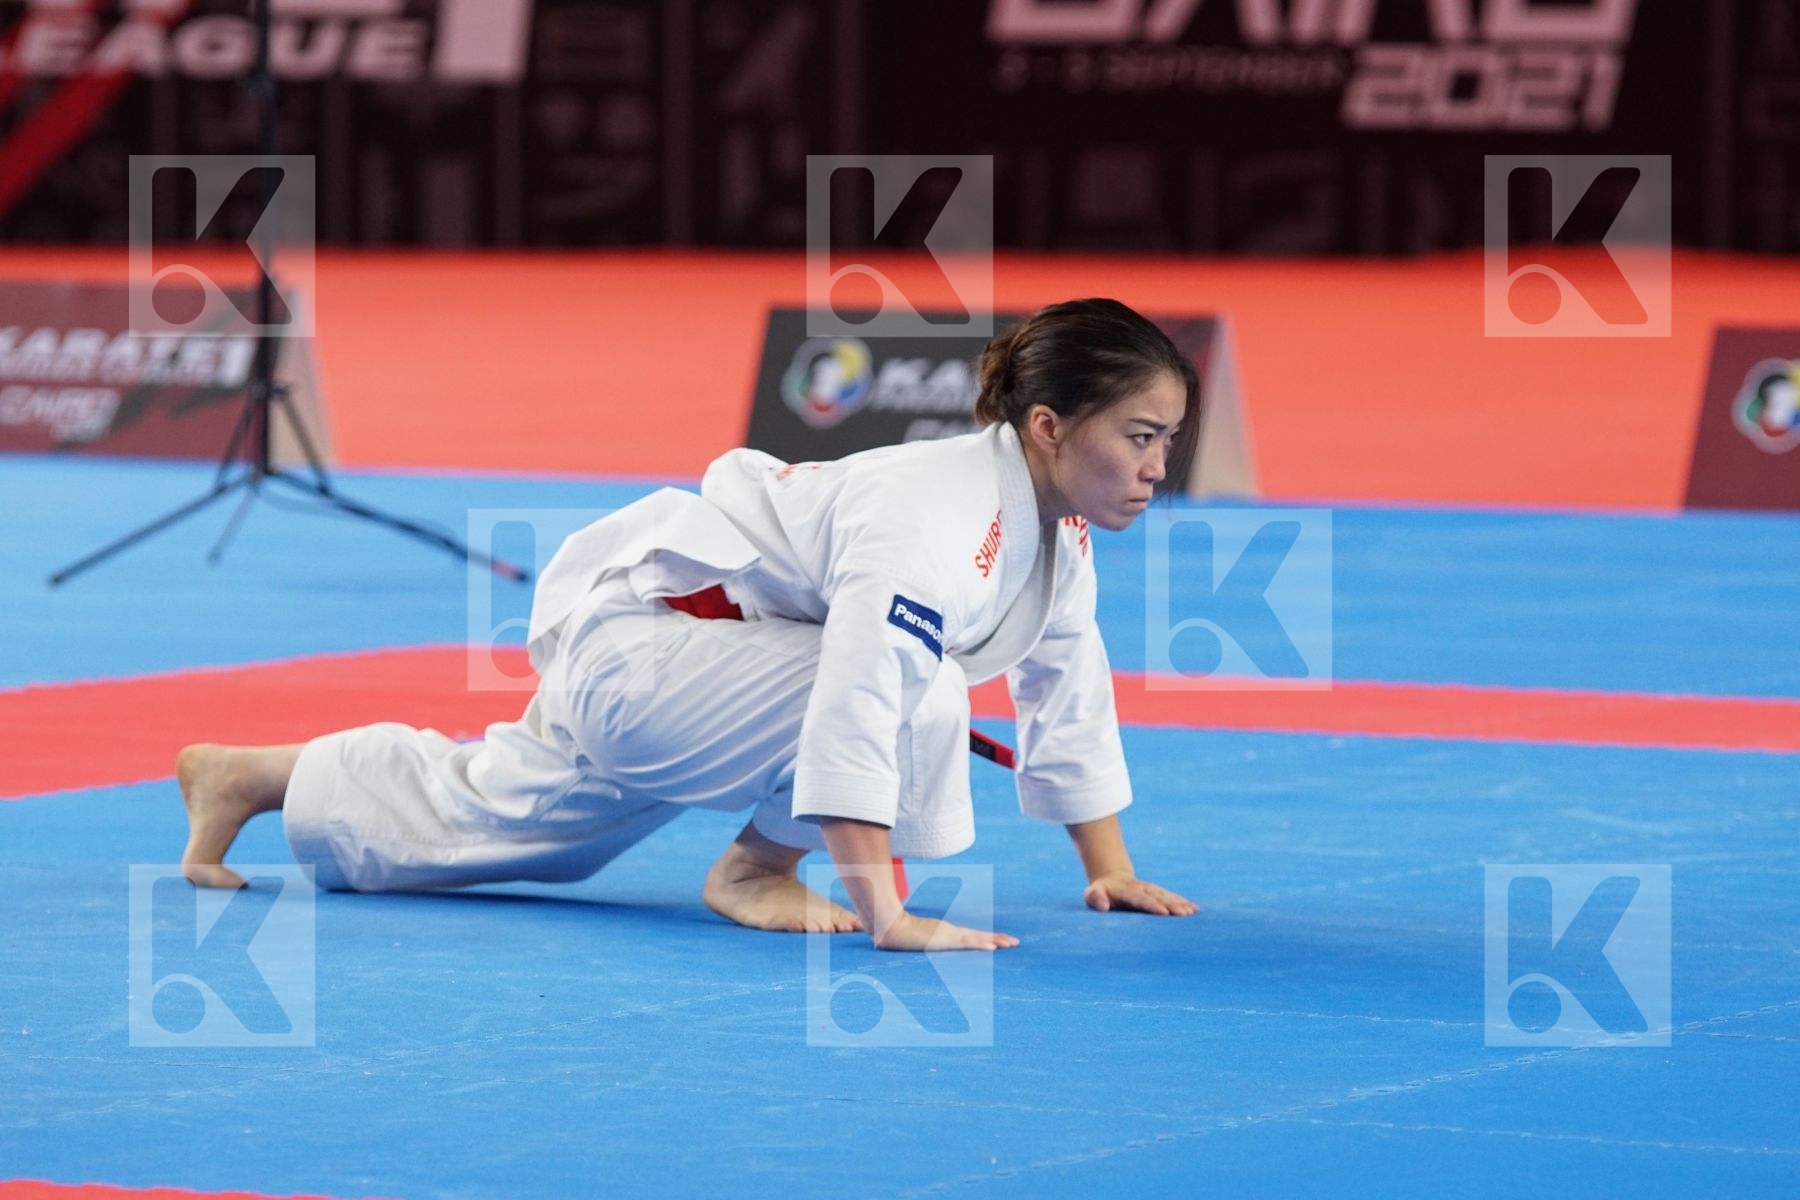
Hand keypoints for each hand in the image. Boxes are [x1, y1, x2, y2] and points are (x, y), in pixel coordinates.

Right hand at [873, 911, 1019, 951]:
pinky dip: (980, 944)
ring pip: (977, 938)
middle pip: (978, 936)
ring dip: (995, 941)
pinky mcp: (943, 939)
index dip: (986, 939)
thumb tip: (913, 947)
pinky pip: (966, 943)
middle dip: (998, 938)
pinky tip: (993, 947)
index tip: (1001, 942)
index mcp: (944, 934)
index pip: (969, 937)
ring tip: (1011, 944)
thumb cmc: (896, 934)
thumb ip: (916, 942)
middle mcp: (949, 932)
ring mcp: (947, 935)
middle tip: (1016, 942)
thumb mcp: (911, 941)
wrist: (888, 927)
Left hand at [1083, 871, 1197, 916]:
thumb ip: (1095, 898)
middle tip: (1184, 914)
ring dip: (1180, 904)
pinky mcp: (1158, 893)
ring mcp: (1152, 890)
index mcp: (1127, 891)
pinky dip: (1183, 902)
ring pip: (1168, 896)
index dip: (1152, 905)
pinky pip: (1172, 897)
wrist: (1112, 879)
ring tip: (1192, 912)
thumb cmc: (1100, 892)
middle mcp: (1142, 888)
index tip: (1164, 912)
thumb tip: (1102, 906)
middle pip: (1159, 897)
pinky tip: (1194, 910)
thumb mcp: (1091, 894)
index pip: (1141, 899)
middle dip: (1172, 905)